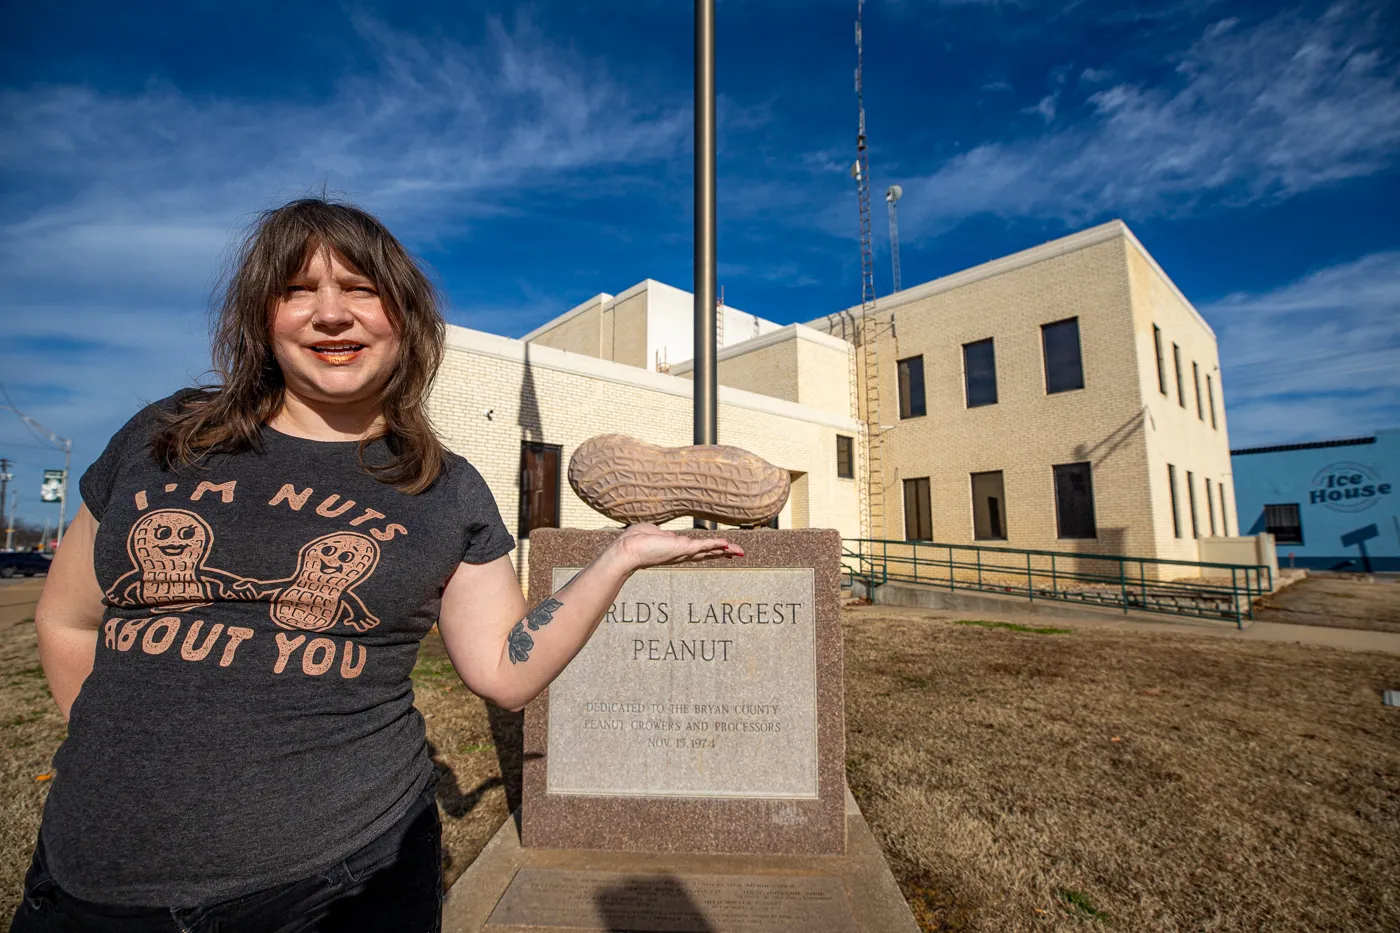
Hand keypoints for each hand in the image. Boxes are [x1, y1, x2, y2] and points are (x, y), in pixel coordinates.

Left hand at [608, 523, 743, 574]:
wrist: (628, 550)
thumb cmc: (635, 541)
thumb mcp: (652, 533)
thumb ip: (661, 534)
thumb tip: (664, 534)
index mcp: (676, 549)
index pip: (698, 550)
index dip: (712, 550)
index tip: (723, 549)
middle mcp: (682, 553)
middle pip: (708, 553)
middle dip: (724, 552)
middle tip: (739, 553)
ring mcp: (683, 552)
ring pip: (709, 551)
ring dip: (725, 550)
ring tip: (740, 551)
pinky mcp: (682, 548)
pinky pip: (703, 546)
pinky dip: (715, 544)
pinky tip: (726, 544)